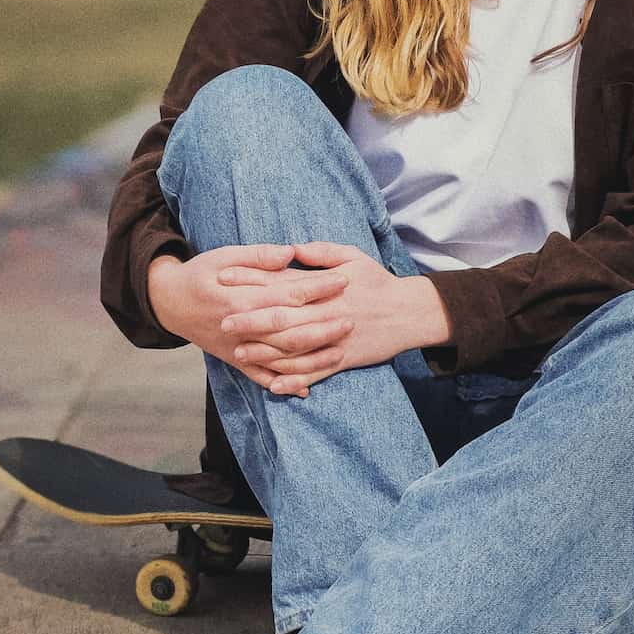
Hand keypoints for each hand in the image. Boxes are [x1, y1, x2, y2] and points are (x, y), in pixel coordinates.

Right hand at [148, 244, 352, 394]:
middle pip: (289, 330)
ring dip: (310, 358)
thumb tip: (291, 253)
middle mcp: (240, 326)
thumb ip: (259, 255)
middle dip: (322, 325)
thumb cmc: (200, 273)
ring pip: (279, 358)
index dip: (317, 287)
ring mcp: (237, 347)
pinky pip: (261, 376)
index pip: (286, 293)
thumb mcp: (225, 255)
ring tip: (339, 352)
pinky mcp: (234, 360)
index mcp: (240, 296)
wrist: (169, 303)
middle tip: (351, 318)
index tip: (343, 280)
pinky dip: (284, 384)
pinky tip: (307, 389)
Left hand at [214, 241, 449, 394]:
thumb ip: (320, 253)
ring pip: (296, 349)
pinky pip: (316, 373)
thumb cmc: (378, 282)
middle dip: (251, 320)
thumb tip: (290, 248)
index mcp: (326, 287)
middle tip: (224, 321)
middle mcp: (327, 314)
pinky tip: (274, 386)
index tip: (227, 279)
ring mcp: (335, 339)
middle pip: (284, 318)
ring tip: (239, 353)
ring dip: (266, 353)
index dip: (253, 281)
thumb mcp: (353, 256)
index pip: (282, 282)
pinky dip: (295, 381)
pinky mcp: (344, 359)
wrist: (410, 313)